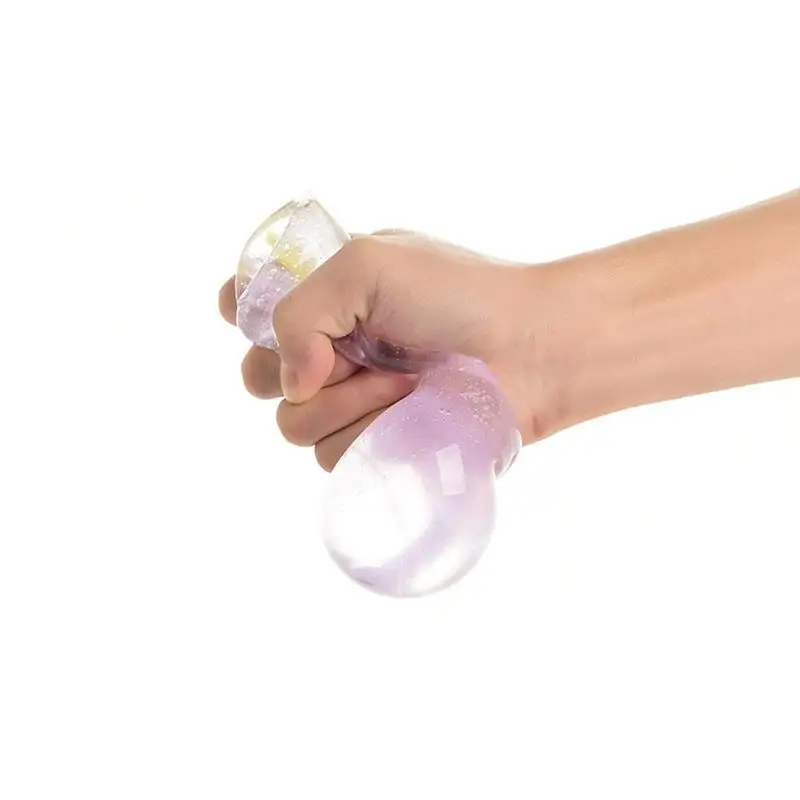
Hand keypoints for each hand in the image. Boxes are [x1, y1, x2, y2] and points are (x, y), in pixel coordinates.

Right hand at [219, 230, 547, 469]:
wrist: (534, 346)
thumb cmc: (459, 293)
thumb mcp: (367, 265)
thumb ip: (301, 310)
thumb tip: (292, 381)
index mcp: (326, 297)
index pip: (247, 309)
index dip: (241, 317)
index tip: (255, 321)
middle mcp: (333, 350)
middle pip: (258, 378)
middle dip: (294, 370)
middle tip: (347, 355)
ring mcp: (355, 401)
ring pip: (294, 426)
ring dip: (345, 404)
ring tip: (402, 381)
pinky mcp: (380, 444)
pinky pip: (335, 457)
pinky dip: (368, 434)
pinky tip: (410, 411)